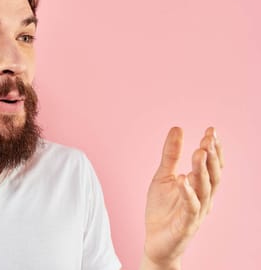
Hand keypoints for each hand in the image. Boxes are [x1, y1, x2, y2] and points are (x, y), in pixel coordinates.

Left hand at [142, 127, 223, 268]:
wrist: (155, 241)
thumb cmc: (162, 210)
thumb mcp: (163, 176)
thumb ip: (171, 155)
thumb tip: (177, 128)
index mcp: (200, 187)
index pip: (212, 165)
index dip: (214, 149)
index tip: (211, 130)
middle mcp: (203, 198)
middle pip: (213, 175)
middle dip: (212, 156)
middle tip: (208, 137)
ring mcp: (196, 212)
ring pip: (205, 189)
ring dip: (202, 170)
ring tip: (198, 152)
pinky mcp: (186, 224)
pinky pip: (190, 208)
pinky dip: (188, 193)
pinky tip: (183, 180)